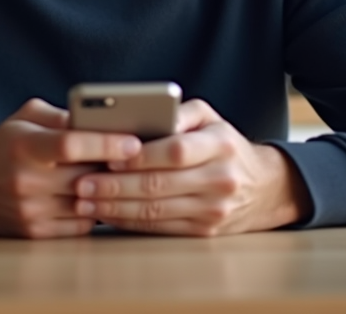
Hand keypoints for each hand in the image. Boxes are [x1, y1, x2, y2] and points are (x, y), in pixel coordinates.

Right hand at [0, 98, 141, 237]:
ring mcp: (31, 211)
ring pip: (88, 204)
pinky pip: (80, 226)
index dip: (107, 143)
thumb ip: (62, 116)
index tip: (134, 142)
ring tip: (116, 178)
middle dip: (115, 168)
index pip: (72, 144)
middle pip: (87, 176)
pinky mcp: (35, 233)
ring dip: (106, 193)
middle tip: (136, 160)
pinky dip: (93, 212)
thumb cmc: (3, 145)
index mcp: (26, 146)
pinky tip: (96, 198)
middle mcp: (27, 181)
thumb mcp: (25, 118)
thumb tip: (102, 122)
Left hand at [72, 99, 312, 235]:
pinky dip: (129, 222)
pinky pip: (160, 228)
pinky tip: (106, 216)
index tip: (107, 155)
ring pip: (155, 211)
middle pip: (158, 185)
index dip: (139, 156)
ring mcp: (214, 211)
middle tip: (81, 183)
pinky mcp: (205, 233)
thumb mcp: (210, 117)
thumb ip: (179, 113)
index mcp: (220, 145)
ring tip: (84, 202)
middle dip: (114, 186)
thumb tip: (145, 117)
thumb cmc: (223, 144)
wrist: (264, 188)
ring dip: (115, 208)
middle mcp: (220, 180)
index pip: (175, 151)